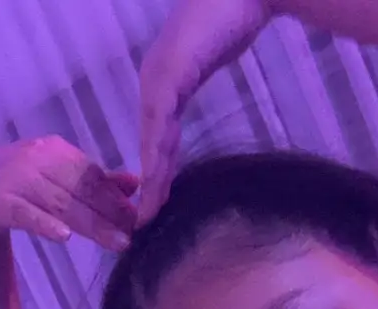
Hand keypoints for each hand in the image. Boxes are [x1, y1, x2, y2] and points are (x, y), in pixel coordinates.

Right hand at [0, 137, 138, 249]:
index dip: (117, 197)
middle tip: (134, 235)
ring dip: (91, 224)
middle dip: (111, 212)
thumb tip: (134, 183)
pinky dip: (45, 223)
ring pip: (61, 203)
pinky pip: (25, 213)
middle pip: (82, 188)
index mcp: (54, 151)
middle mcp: (36, 158)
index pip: (93, 174)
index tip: (140, 219)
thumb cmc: (14, 189)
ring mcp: (15, 178)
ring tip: (116, 243)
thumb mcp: (53, 180)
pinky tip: (64, 236)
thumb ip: (92, 181)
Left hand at [139, 0, 275, 219]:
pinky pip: (160, 123)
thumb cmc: (233, 16)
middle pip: (150, 142)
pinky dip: (156, 153)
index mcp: (162, 81)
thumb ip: (198, 80)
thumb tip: (201, 95)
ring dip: (151, 177)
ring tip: (148, 212)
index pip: (157, 134)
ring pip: (152, 138)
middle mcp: (154, 80)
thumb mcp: (211, 58)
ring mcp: (158, 78)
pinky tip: (155, 179)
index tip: (155, 203)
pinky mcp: (169, 76)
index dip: (156, 170)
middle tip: (144, 220)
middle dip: (149, 183)